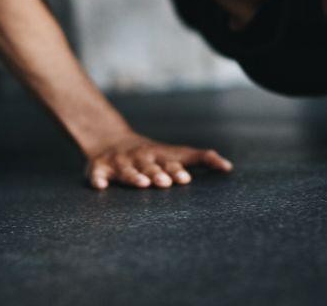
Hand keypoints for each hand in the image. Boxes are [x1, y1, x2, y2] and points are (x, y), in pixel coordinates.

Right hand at [84, 132, 233, 189]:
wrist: (109, 140)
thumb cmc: (152, 154)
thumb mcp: (175, 152)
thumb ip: (202, 158)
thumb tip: (229, 167)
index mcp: (158, 156)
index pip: (170, 162)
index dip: (177, 170)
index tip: (186, 179)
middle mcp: (140, 158)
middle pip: (150, 166)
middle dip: (158, 173)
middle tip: (166, 183)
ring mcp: (119, 163)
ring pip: (127, 170)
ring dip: (134, 176)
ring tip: (143, 184)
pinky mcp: (98, 168)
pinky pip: (96, 174)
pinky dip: (98, 179)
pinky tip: (101, 186)